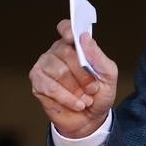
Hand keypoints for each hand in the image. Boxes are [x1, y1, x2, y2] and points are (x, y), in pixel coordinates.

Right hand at [29, 19, 117, 137]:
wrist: (90, 118)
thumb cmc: (100, 92)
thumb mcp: (108, 74)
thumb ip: (97, 56)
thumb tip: (84, 38)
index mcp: (75, 44)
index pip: (66, 27)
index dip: (67, 30)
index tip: (73, 38)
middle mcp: (57, 52)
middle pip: (67, 53)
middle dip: (84, 74)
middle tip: (93, 88)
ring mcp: (45, 66)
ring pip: (59, 72)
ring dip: (76, 89)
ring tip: (86, 98)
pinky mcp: (37, 83)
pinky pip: (50, 88)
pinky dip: (67, 98)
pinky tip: (77, 104)